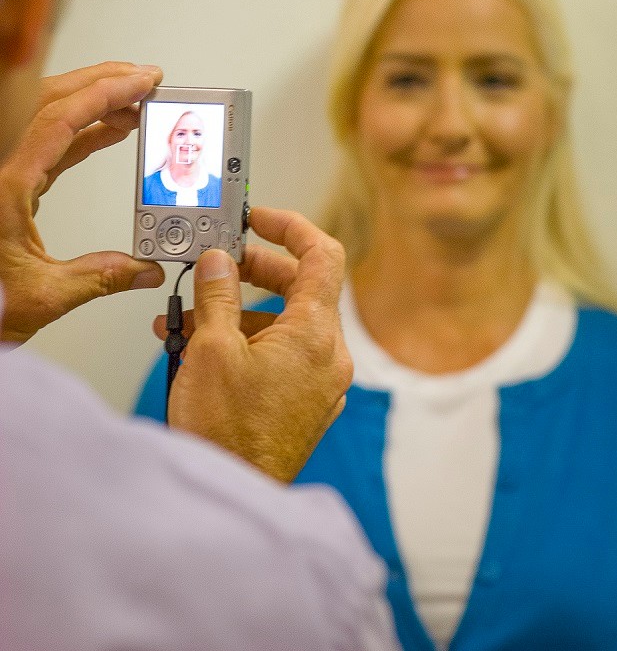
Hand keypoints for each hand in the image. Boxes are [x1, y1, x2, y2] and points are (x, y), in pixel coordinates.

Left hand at [0, 62, 164, 344]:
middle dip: (102, 82)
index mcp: (6, 183)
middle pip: (51, 100)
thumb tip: (145, 272)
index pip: (61, 118)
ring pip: (47, 115)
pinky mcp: (7, 181)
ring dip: (92, 102)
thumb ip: (100, 278)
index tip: (139, 82)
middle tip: (144, 79)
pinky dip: (82, 131)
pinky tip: (109, 131)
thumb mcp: (43, 296)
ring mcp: (2, 170)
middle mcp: (1, 167)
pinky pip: (47, 141)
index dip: (105, 93)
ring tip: (134, 103)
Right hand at [156, 207, 350, 482]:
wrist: (233, 496)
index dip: (291, 227)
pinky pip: (284, 355)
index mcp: (315, 334)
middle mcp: (329, 356)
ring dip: (241, 311)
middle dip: (256, 270)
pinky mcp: (306, 404)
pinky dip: (250, 341)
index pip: (322, 255)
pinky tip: (204, 348)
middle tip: (219, 264)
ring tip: (188, 317)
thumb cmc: (226, 433)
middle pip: (303, 288)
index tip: (258, 219)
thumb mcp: (211, 348)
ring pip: (287, 323)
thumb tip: (221, 259)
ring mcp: (321, 383)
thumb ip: (218, 293)